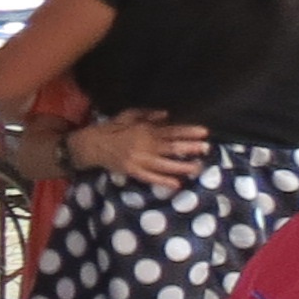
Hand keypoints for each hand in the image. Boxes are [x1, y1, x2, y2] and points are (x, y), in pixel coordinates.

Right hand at [70, 111, 209, 189]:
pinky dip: (163, 181)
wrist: (90, 145)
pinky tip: (177, 184)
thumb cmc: (110, 129)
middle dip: (190, 148)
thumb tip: (167, 115)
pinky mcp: (132, 171)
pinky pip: (150, 177)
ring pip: (164, 164)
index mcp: (144, 130)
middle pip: (171, 147)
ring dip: (181, 166)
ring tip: (197, 167)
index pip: (171, 130)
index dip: (188, 131)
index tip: (204, 132)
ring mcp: (139, 159)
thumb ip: (147, 114)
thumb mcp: (127, 115)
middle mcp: (144, 145)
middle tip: (207, 148)